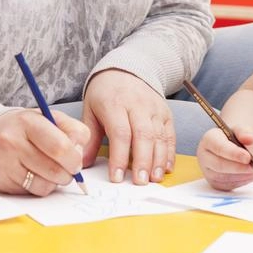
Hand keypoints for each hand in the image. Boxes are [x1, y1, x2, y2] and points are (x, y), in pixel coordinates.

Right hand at [0, 108, 88, 195]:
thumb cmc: (22, 128)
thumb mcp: (48, 118)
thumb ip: (72, 130)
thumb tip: (80, 153)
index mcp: (28, 122)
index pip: (60, 146)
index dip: (75, 157)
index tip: (76, 159)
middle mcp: (12, 142)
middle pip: (55, 169)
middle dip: (69, 173)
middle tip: (69, 169)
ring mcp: (5, 164)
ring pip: (46, 185)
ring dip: (55, 182)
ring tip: (50, 170)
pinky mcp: (2, 182)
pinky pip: (33, 192)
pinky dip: (41, 187)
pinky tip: (36, 176)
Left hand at [82, 69, 174, 184]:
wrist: (126, 69)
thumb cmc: (105, 93)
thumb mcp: (90, 109)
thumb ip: (89, 136)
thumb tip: (83, 162)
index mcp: (114, 104)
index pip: (120, 133)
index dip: (119, 157)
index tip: (117, 177)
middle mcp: (137, 105)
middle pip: (143, 136)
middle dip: (142, 161)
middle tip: (140, 182)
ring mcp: (154, 109)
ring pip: (159, 136)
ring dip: (158, 160)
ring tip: (154, 179)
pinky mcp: (165, 113)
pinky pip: (170, 135)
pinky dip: (169, 153)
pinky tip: (166, 168)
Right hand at [196, 122, 252, 190]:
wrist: (231, 149)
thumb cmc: (234, 138)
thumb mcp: (239, 130)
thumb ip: (244, 132)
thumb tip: (250, 138)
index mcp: (208, 140)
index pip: (218, 147)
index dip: (233, 153)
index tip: (248, 157)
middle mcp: (205, 156)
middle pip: (219, 165)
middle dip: (240, 168)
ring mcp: (208, 171)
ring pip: (225, 178)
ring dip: (244, 176)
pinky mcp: (215, 183)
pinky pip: (229, 185)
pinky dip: (244, 181)